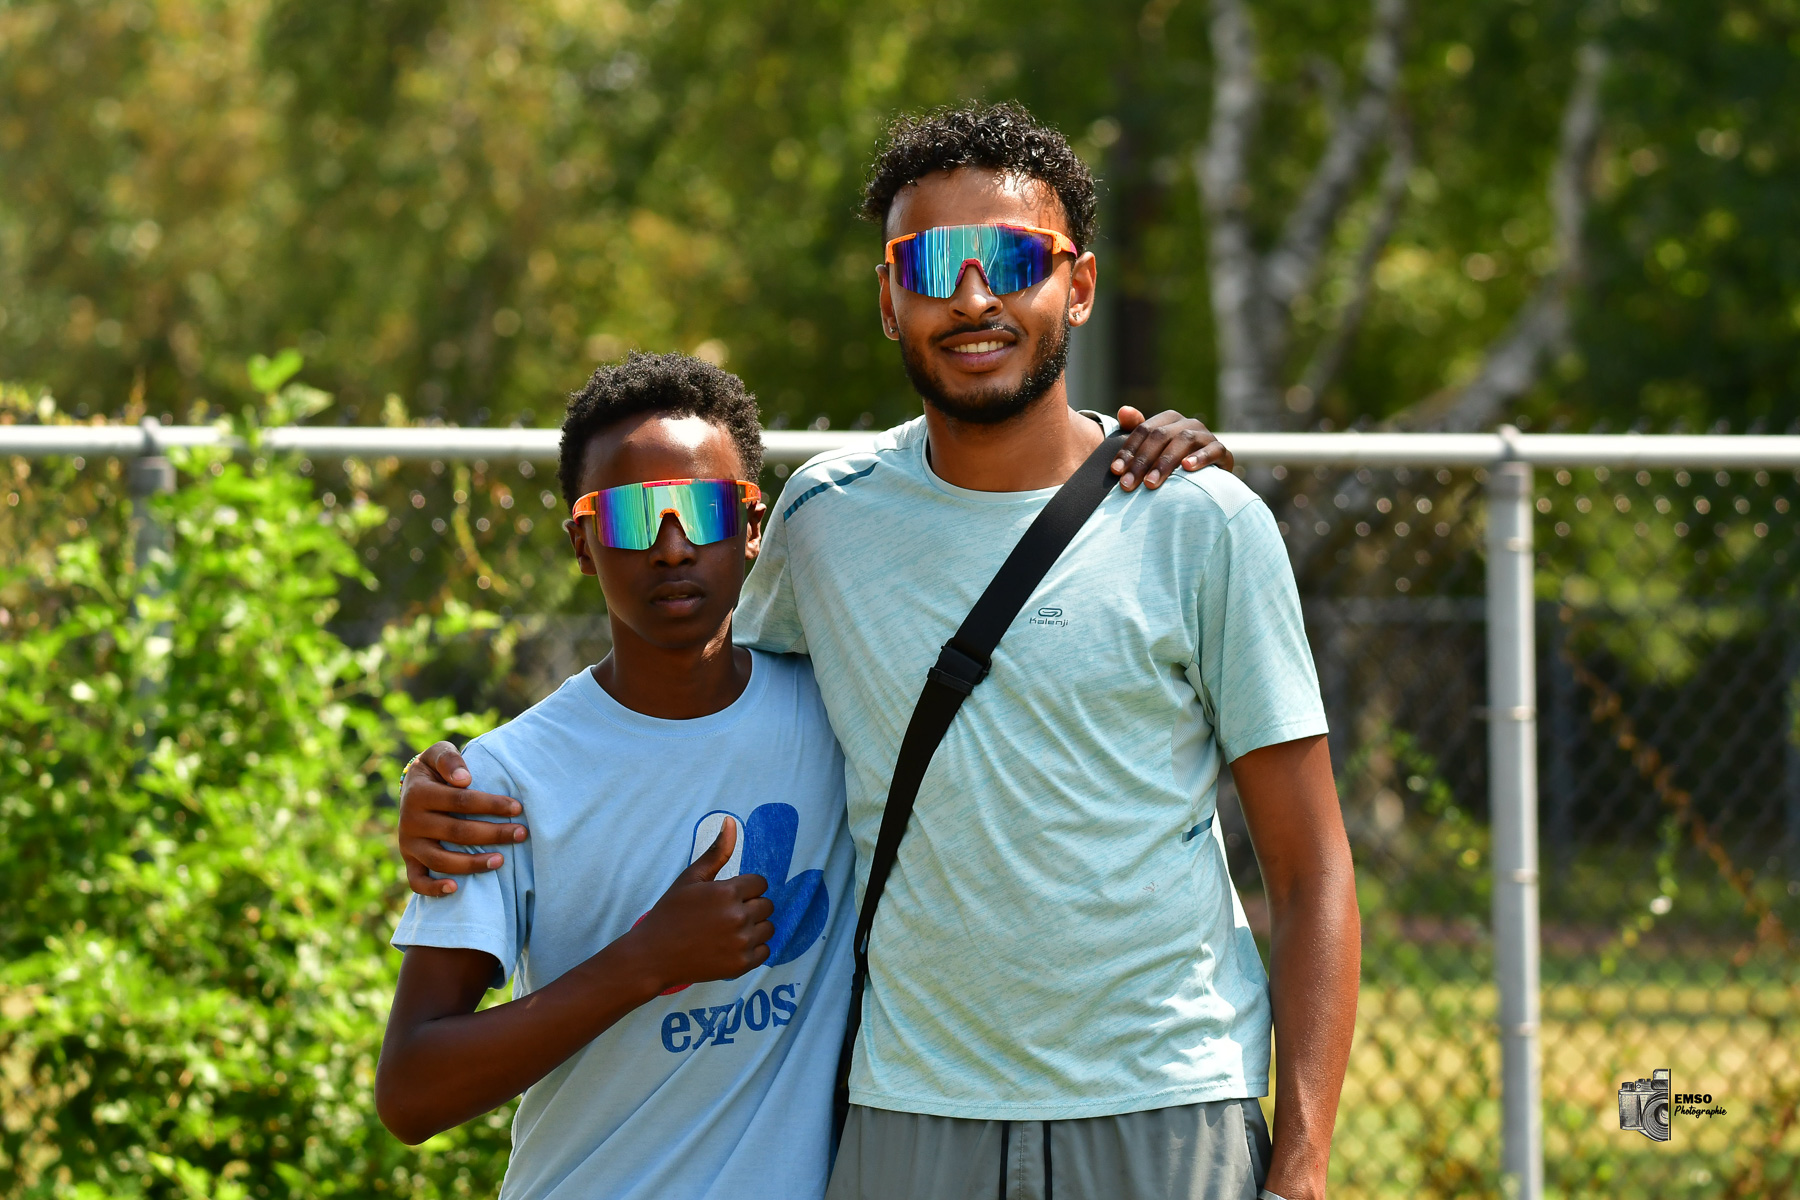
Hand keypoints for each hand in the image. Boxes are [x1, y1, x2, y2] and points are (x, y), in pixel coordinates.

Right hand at [398, 741, 526, 896]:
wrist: (411, 790)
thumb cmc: (436, 771)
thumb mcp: (438, 754)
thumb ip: (449, 760)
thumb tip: (465, 779)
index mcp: (419, 793)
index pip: (460, 801)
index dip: (491, 805)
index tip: (517, 808)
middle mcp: (410, 821)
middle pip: (456, 832)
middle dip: (493, 834)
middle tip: (521, 833)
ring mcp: (408, 844)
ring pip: (440, 860)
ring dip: (472, 863)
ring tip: (501, 861)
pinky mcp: (409, 860)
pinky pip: (417, 881)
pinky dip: (433, 889)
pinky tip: (456, 889)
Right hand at [625, 817, 774, 991]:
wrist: (653, 956)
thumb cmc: (670, 913)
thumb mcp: (690, 879)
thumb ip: (716, 852)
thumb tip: (731, 820)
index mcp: (727, 892)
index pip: (760, 883)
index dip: (744, 888)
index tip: (726, 897)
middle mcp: (738, 917)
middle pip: (766, 905)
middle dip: (750, 906)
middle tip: (724, 915)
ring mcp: (741, 943)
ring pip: (768, 928)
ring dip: (754, 927)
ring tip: (728, 930)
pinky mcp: (741, 965)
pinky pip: (765, 951)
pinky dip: (753, 949)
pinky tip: (731, 946)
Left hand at [1112, 406, 1234, 490]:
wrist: (1209, 475)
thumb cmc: (1173, 460)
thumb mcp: (1152, 447)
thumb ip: (1136, 429)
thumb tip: (1123, 410)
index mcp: (1168, 419)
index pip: (1144, 430)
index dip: (1128, 450)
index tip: (1116, 471)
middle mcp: (1188, 423)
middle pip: (1160, 436)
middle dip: (1142, 461)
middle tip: (1128, 485)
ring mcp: (1206, 435)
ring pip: (1184, 441)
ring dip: (1165, 463)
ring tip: (1151, 483)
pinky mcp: (1222, 451)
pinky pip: (1213, 451)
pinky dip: (1200, 458)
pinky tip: (1187, 468)